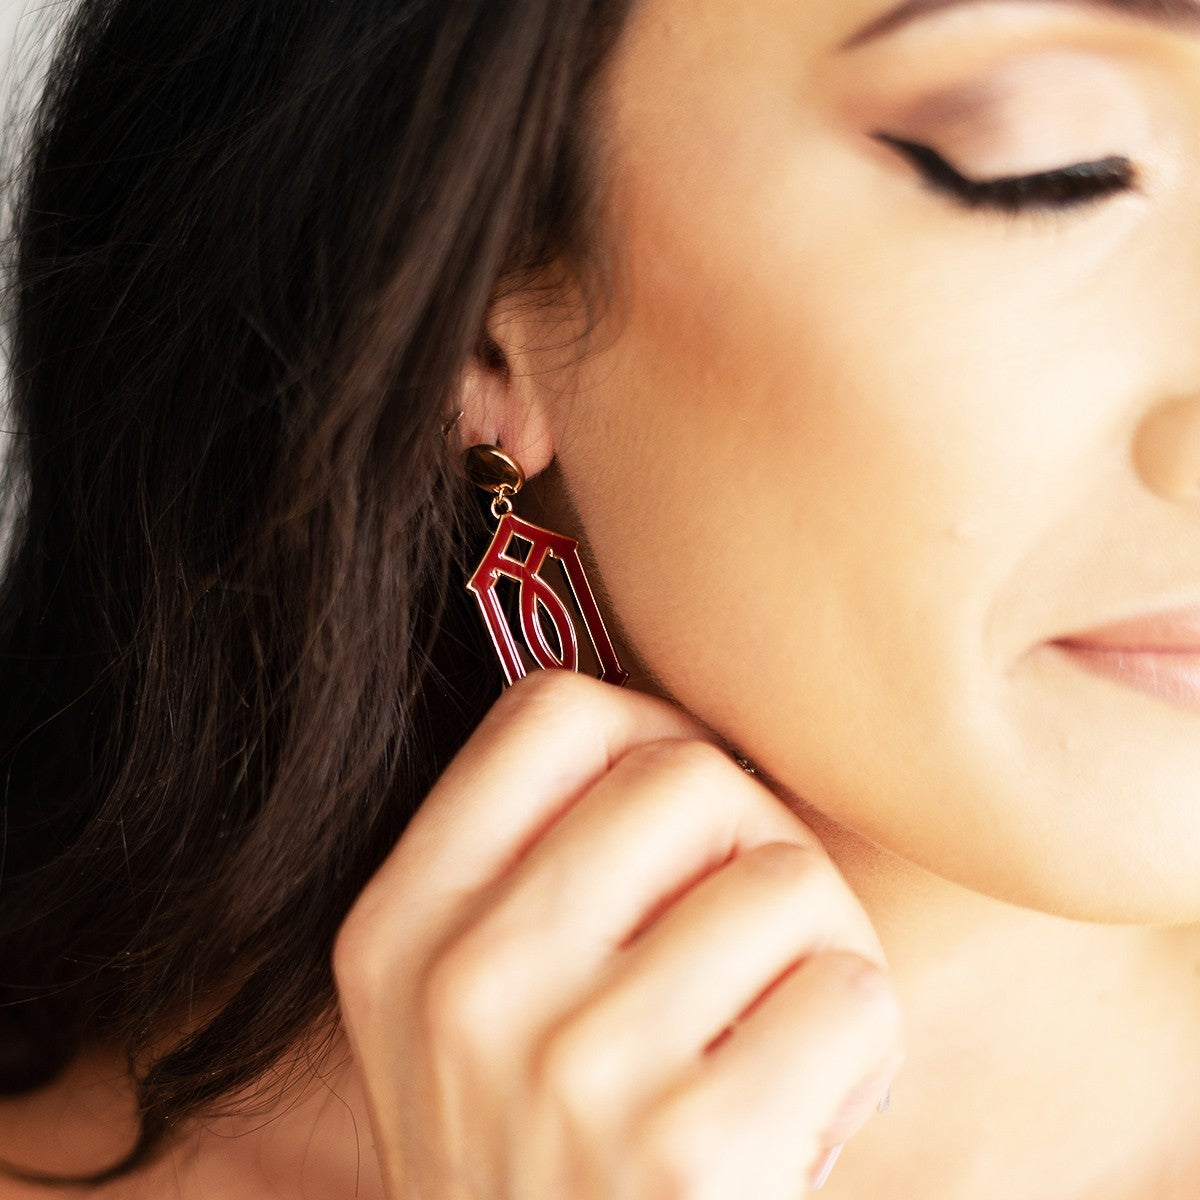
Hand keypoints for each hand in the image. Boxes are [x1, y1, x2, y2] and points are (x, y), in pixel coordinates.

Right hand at [334, 672, 901, 1198]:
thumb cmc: (546, 1163)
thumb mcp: (469, 1017)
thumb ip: (537, 874)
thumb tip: (679, 743)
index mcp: (404, 928)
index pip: (550, 713)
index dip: (646, 737)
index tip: (680, 817)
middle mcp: (467, 984)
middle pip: (686, 771)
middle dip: (752, 837)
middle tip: (755, 931)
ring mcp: (571, 1069)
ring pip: (787, 875)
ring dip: (819, 948)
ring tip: (776, 1031)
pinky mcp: (688, 1155)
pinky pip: (850, 992)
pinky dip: (858, 1046)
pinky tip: (804, 1109)